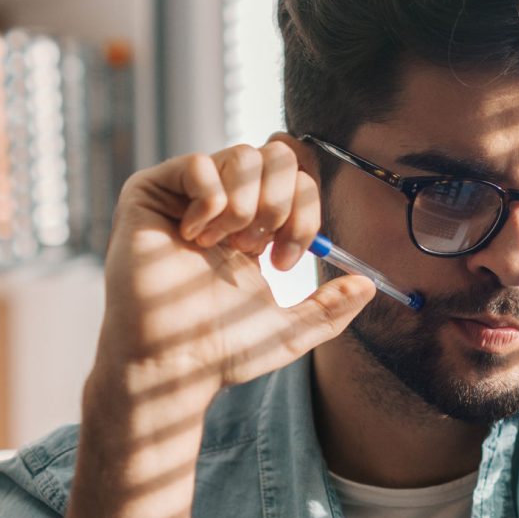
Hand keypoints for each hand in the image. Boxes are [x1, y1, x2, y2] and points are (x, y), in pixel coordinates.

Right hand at [96, 138, 374, 402]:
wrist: (170, 362)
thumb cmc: (219, 350)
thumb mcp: (289, 331)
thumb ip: (329, 309)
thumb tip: (369, 285)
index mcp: (255, 227)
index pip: (298, 180)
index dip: (305, 213)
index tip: (284, 262)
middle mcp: (223, 203)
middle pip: (277, 155)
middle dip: (280, 203)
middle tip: (258, 248)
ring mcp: (186, 195)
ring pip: (243, 155)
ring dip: (245, 206)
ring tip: (223, 245)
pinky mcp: (150, 192)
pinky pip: (199, 163)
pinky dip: (209, 202)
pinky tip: (192, 237)